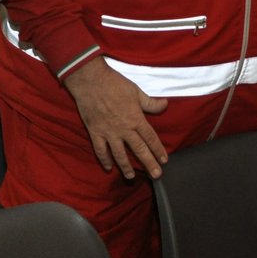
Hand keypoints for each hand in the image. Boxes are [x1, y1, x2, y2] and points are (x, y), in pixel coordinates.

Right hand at [61, 57, 168, 179]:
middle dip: (149, 164)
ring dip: (126, 167)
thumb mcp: (136, 91)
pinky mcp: (95, 132)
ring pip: (119, 154)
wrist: (91, 80)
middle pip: (139, 150)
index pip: (150, 138)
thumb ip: (150, 103)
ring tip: (131, 177)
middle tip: (156, 175)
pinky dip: (104, 160)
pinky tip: (108, 167)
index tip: (164, 160)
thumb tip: (165, 104)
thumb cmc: (114, 83)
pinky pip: (100, 150)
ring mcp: (109, 132)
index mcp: (136, 118)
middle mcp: (124, 129)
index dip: (158, 150)